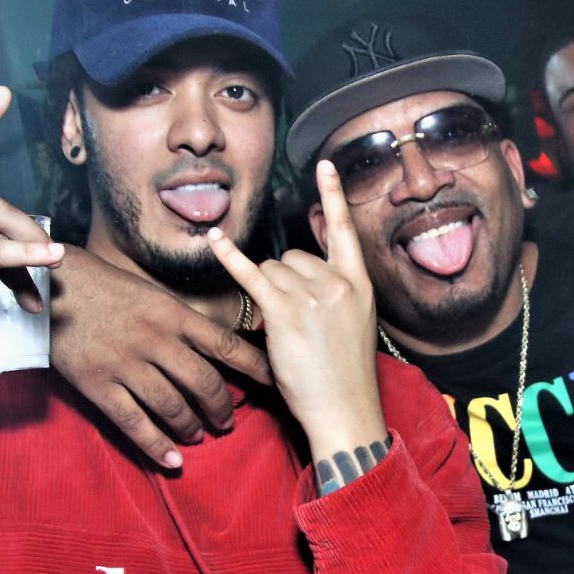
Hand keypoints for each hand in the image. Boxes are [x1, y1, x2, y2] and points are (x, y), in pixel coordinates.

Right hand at [48, 245, 271, 469]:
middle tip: (227, 421)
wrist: (51, 285)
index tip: (273, 381)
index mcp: (172, 314)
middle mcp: (155, 340)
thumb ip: (180, 321)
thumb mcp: (151, 293)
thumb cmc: (105, 287)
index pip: (225, 344)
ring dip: (192, 426)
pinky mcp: (98, 384)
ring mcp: (126, 364)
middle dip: (222, 407)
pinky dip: (156, 445)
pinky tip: (173, 459)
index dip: (253, 366)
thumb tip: (215, 346)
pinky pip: (134, 422)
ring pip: (173, 407)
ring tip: (198, 434)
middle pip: (204, 383)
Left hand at [207, 161, 386, 461]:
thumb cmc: (345, 377)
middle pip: (292, 256)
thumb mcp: (354, 326)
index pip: (343, 231)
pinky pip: (251, 275)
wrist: (345, 410)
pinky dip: (229, 257)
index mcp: (359, 285)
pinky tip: (214, 239)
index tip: (323, 164)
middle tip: (295, 322)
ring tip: (286, 331)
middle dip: (284, 282)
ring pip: (272, 271)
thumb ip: (337, 294)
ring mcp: (312, 295)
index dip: (333, 196)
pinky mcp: (285, 312)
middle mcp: (338, 282)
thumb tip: (300, 272)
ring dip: (267, 294)